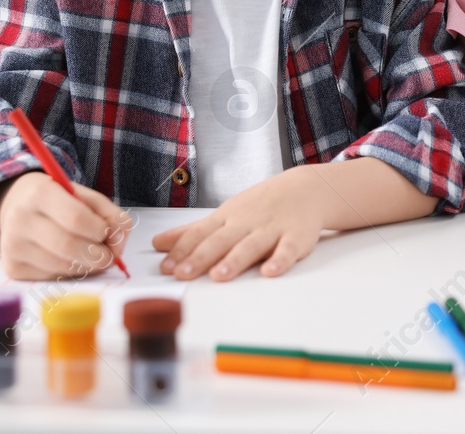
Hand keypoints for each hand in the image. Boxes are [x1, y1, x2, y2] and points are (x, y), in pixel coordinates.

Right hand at [0, 171, 131, 280]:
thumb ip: (111, 216)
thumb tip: (117, 245)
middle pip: (68, 246)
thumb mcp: (86, 197)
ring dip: (86, 266)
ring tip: (90, 255)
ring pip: (62, 267)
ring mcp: (12, 245)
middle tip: (108, 255)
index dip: (100, 231)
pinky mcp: (12, 267)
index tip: (106, 233)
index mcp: (40, 193)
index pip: (77, 219)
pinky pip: (52, 278)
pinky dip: (69, 273)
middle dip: (98, 255)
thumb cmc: (60, 200)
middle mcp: (20, 219)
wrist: (18, 205)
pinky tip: (69, 260)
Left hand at [153, 166, 326, 281]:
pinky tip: (270, 271)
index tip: (166, 268)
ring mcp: (271, 229)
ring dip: (235, 260)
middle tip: (183, 274)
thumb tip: (159, 243)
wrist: (305, 188)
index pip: (200, 234)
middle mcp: (246, 223)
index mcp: (227, 218)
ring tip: (219, 275)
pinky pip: (288, 249)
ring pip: (251, 245)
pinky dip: (280, 260)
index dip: (183, 251)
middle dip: (201, 257)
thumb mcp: (225, 214)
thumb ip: (192, 232)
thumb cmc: (261, 205)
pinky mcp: (296, 237)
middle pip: (221, 241)